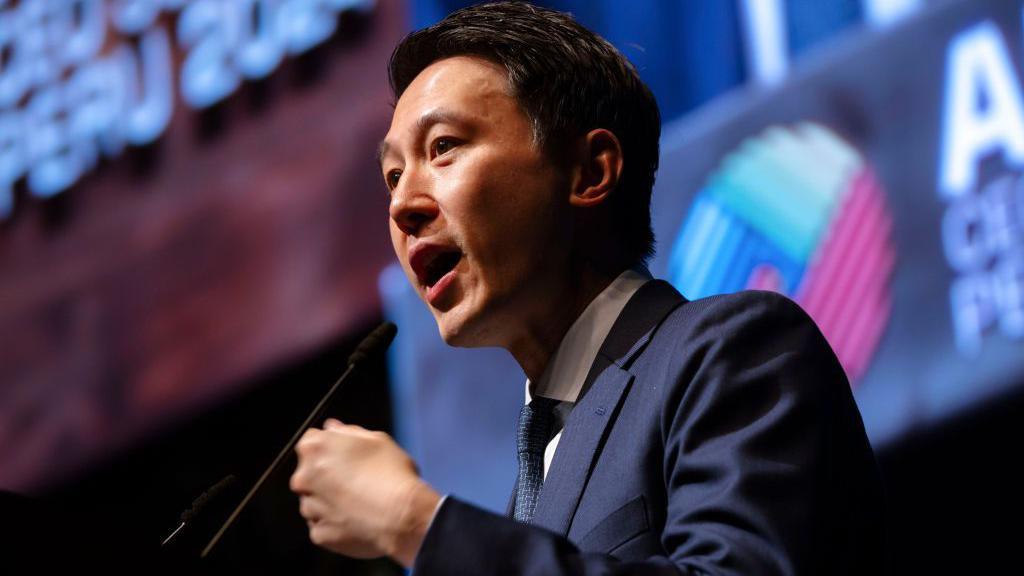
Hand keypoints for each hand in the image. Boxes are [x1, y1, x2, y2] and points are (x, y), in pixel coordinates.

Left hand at [289, 419, 440, 566]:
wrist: (403, 516)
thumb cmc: (393, 475)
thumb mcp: (377, 439)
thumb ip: (348, 431)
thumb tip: (332, 428)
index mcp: (315, 448)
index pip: (310, 443)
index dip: (330, 450)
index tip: (346, 457)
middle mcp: (304, 477)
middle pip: (309, 474)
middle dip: (327, 477)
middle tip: (357, 481)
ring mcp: (309, 508)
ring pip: (315, 502)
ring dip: (330, 501)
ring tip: (361, 503)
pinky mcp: (318, 534)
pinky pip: (323, 526)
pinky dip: (336, 524)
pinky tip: (358, 519)